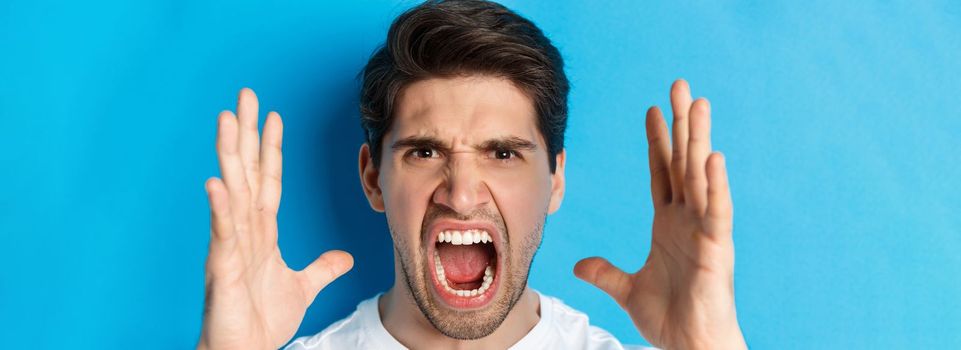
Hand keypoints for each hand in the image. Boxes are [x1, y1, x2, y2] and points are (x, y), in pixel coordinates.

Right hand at [198, 88, 353, 349]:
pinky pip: (222, 234)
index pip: (267, 180)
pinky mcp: (222, 269)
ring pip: (231, 192)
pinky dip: (220, 208)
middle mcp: (242, 232)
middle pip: (244, 173)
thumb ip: (322, 268)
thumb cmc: (261, 319)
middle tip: (244, 96)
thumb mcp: (302, 287)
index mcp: (260, 232)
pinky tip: (217, 182)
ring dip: (229, 155)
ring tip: (226, 120)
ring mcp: (229, 247)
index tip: (273, 116)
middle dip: (245, 134)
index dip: (270, 149)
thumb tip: (344, 257)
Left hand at [574, 80, 745, 349]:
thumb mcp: (628, 290)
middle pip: (682, 162)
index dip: (657, 141)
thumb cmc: (671, 319)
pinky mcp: (716, 249)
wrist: (690, 346)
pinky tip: (711, 156)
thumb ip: (605, 273)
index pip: (661, 172)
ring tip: (698, 103)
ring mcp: (704, 231)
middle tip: (680, 85)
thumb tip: (580, 265)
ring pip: (700, 176)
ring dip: (698, 139)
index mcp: (669, 225)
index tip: (652, 109)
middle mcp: (688, 220)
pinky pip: (716, 212)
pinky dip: (714, 185)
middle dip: (681, 124)